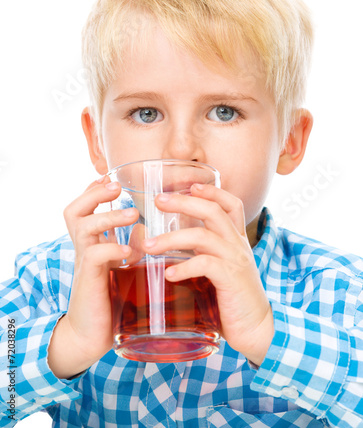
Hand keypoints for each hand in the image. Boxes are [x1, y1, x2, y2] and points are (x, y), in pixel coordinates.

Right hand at [48, 176, 138, 378]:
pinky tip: (129, 252)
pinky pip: (94, 256)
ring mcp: (84, 264)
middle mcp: (85, 250)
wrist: (91, 336)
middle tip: (116, 186)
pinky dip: (112, 249)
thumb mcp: (123, 269)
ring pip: (84, 227)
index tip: (111, 178)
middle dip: (93, 194)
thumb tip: (144, 228)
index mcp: (92, 244)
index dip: (94, 190)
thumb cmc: (110, 301)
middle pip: (74, 211)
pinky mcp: (90, 281)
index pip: (84, 209)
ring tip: (132, 213)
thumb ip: (131, 247)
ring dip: (108, 216)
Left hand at [142, 184, 273, 365]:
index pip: (231, 204)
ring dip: (171, 238)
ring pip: (202, 236)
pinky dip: (184, 267)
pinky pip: (205, 264)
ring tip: (148, 246)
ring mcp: (236, 260)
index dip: (212, 191)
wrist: (256, 329)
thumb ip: (202, 257)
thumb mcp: (220, 271)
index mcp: (236, 240)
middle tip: (158, 201)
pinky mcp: (232, 279)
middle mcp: (238, 245)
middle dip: (183, 202)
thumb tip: (169, 253)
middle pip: (213, 211)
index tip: (189, 185)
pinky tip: (168, 275)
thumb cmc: (231, 301)